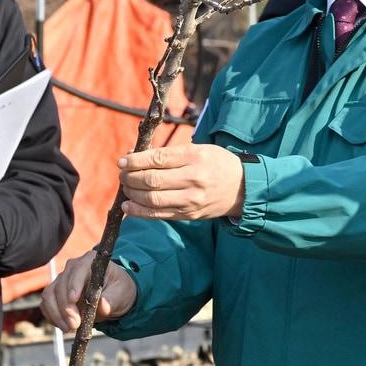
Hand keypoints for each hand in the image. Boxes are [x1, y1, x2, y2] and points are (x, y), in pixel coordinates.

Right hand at [40, 250, 136, 331]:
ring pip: (50, 295)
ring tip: (70, 328)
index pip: (78, 270)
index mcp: (90, 261)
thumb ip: (113, 299)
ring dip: (57, 314)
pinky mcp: (55, 293)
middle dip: (66, 307)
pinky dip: (52, 316)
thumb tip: (103, 306)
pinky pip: (46, 304)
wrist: (113, 296)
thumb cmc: (119, 290)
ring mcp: (61, 279)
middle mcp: (72, 267)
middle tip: (75, 324)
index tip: (73, 300)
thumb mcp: (122, 294)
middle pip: (61, 285)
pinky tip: (63, 326)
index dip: (74, 285)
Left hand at [119, 144, 245, 220]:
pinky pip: (158, 215)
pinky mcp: (189, 214)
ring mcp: (191, 200)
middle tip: (122, 174)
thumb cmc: (217, 163)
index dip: (135, 161)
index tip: (122, 160)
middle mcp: (193, 179)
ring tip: (125, 187)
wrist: (243, 188)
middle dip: (130, 177)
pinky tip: (128, 206)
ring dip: (132, 193)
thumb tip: (133, 155)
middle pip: (152, 180)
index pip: (158, 159)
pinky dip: (139, 212)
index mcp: (195, 157)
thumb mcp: (198, 149)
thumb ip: (169, 153)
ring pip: (152, 199)